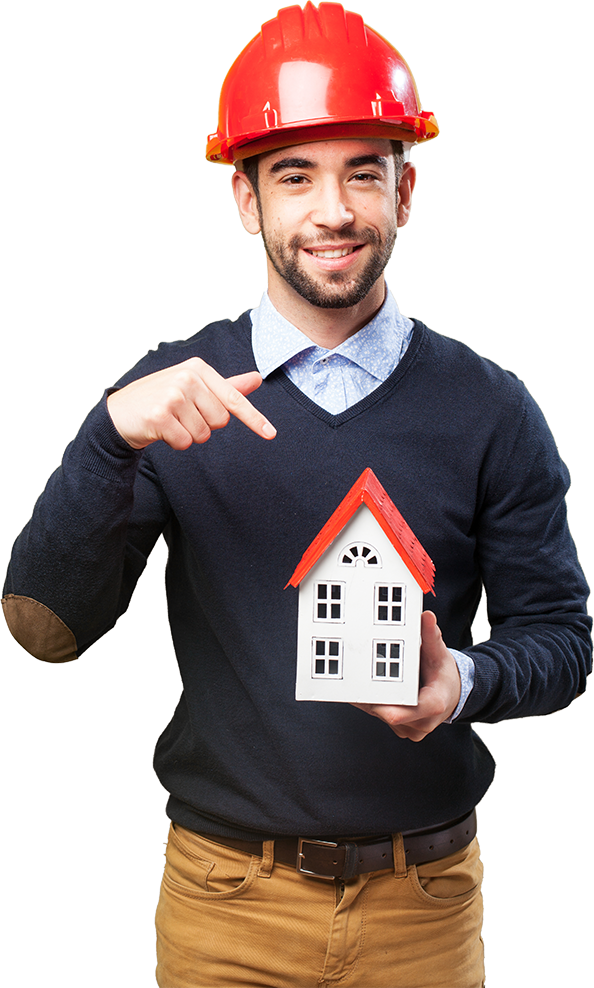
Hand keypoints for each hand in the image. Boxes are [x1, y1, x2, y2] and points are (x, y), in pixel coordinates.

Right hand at [106, 357, 275, 449]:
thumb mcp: (194, 387)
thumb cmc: (161, 398)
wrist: (120, 412)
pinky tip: (161, 430)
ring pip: (202, 434)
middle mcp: (187, 377)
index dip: (254, 419)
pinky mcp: (160, 414)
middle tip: (182, 416)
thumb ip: (227, 386)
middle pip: (220, 421)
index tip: (271, 434)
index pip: (233, 398)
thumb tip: (257, 378)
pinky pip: (185, 442)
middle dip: (204, 425)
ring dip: (188, 435)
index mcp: (198, 368)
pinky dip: (175, 443)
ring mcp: (172, 395)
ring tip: (171, 421)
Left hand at [351, 611, 460, 741]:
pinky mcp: (402, 729)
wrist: (452, 694)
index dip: (380, 702)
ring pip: (380, 716)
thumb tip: (426, 617)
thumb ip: (431, 636)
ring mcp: (411, 729)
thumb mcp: (439, 654)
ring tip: (360, 680)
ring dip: (371, 700)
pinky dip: (374, 704)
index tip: (364, 688)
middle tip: (354, 676)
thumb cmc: (444, 675)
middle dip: (371, 695)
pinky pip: (381, 717)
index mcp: (433, 705)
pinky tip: (365, 688)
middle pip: (386, 712)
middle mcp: (422, 722)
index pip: (402, 712)